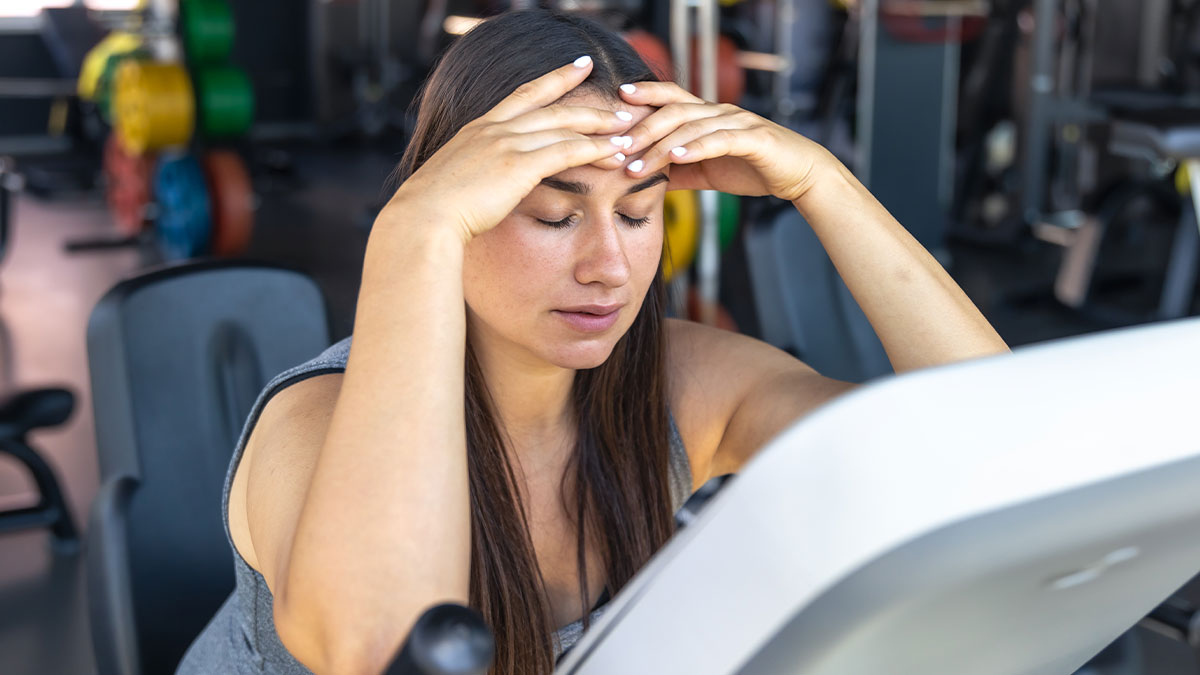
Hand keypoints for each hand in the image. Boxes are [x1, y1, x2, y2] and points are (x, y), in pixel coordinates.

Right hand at [384, 56, 634, 243]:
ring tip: (629, 130)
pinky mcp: (519, 165)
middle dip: (590, 103)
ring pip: (565, 126)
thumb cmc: (431, 212)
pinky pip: (567, 151)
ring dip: (601, 128)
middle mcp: (494, 129)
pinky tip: (616, 153)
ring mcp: (506, 144)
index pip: (523, 95)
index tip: (579, 67)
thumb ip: (472, 177)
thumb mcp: (451, 184)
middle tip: (620, 102)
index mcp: (477, 130)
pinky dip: (596, 150)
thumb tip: (476, 188)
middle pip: (553, 106)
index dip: (555, 80)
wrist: (422, 218)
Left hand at [616, 81, 834, 201]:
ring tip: (637, 165)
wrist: (800, 175)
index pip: (672, 97)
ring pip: (692, 126)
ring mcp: (738, 122)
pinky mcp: (754, 139)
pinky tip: (677, 157)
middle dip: (643, 128)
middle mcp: (721, 112)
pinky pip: (720, 139)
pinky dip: (696, 147)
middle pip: (675, 110)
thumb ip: (678, 172)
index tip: (617, 101)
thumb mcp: (706, 172)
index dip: (646, 94)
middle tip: (618, 147)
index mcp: (709, 115)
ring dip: (661, 146)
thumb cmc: (753, 169)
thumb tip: (644, 180)